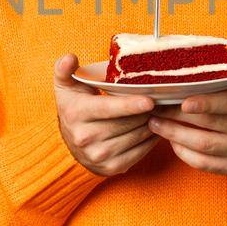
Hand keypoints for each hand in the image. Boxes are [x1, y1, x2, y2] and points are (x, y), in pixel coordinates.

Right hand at [53, 53, 159, 176]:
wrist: (69, 144)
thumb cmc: (73, 107)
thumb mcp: (66, 86)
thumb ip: (65, 69)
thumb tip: (70, 57)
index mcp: (76, 113)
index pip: (108, 109)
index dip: (130, 105)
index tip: (150, 101)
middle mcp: (85, 137)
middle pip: (127, 123)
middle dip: (147, 112)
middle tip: (161, 100)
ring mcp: (98, 155)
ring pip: (136, 137)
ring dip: (152, 124)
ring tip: (159, 112)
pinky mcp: (111, 168)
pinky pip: (140, 153)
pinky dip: (151, 140)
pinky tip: (155, 128)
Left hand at [146, 40, 226, 176]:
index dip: (205, 103)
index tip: (182, 101)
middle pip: (210, 124)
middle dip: (178, 116)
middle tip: (156, 107)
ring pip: (204, 146)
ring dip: (175, 135)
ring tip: (155, 123)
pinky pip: (205, 163)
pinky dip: (185, 154)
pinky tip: (171, 141)